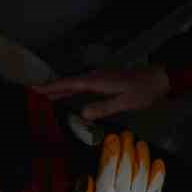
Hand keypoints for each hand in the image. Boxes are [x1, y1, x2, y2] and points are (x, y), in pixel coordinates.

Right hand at [36, 65, 169, 120]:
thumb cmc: (143, 91)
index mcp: (97, 81)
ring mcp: (100, 78)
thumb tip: (82, 114)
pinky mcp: (104, 81)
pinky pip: (82, 85)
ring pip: (74, 84)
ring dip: (60, 89)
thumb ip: (103, 107)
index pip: (69, 84)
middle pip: (69, 83)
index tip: (35, 89)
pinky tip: (68, 95)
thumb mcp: (125, 102)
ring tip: (45, 96)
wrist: (159, 79)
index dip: (52, 87)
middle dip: (51, 88)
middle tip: (33, 94)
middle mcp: (95, 77)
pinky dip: (71, 89)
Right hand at [77, 132, 163, 191]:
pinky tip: (159, 162)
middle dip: (127, 148)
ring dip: (142, 156)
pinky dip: (158, 175)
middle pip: (126, 167)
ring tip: (141, 144)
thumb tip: (88, 177)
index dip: (111, 151)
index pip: (108, 169)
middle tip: (127, 135)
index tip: (111, 138)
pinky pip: (156, 190)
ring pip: (141, 174)